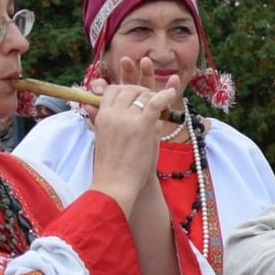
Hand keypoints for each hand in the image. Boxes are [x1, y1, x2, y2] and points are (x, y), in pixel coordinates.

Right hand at [89, 56, 175, 211]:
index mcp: (102, 116)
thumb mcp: (107, 138)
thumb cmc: (113, 167)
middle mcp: (112, 113)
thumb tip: (128, 107)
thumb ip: (116, 121)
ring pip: (143, 94)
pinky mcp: (141, 125)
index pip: (113, 90)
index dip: (127, 91)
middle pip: (129, 89)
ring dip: (154, 97)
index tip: (138, 100)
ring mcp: (126, 118)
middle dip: (142, 92)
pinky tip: (173, 93)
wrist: (115, 185)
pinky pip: (155, 102)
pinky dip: (166, 95)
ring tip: (162, 106)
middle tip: (152, 102)